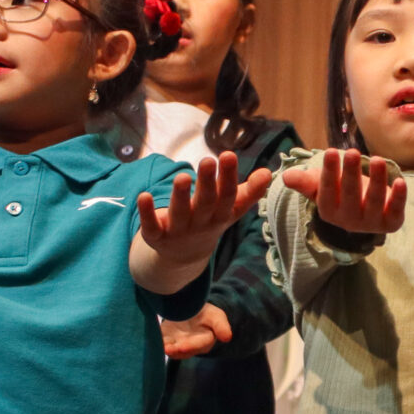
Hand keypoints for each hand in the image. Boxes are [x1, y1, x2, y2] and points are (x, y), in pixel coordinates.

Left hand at [137, 152, 272, 266]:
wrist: (183, 258)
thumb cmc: (209, 222)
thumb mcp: (230, 210)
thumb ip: (249, 192)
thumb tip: (269, 173)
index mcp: (220, 215)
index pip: (227, 196)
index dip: (228, 177)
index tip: (228, 155)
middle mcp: (201, 224)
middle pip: (205, 203)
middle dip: (207, 183)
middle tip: (208, 160)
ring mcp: (178, 232)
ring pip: (180, 214)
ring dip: (181, 196)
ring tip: (182, 176)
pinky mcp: (156, 237)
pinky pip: (151, 227)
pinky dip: (146, 213)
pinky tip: (143, 196)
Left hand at [162, 302, 235, 358]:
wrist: (191, 309)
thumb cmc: (206, 314)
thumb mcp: (215, 316)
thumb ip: (221, 326)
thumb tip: (227, 338)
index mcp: (205, 340)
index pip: (200, 344)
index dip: (191, 346)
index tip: (182, 347)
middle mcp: (191, 345)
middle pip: (184, 350)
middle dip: (176, 350)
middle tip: (168, 349)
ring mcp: (178, 343)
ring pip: (172, 350)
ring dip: (165, 349)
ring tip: (159, 347)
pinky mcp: (166, 339)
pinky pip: (161, 343)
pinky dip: (156, 343)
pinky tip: (151, 340)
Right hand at [281, 149, 406, 236]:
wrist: (367, 210)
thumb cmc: (340, 191)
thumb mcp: (321, 185)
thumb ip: (305, 182)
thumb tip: (286, 177)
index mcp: (329, 211)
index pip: (327, 192)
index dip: (329, 173)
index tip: (330, 152)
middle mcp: (349, 220)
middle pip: (350, 196)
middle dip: (350, 174)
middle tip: (352, 152)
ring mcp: (371, 223)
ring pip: (374, 202)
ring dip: (377, 181)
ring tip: (377, 159)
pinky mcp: (392, 222)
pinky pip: (396, 210)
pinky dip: (399, 197)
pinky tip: (400, 181)